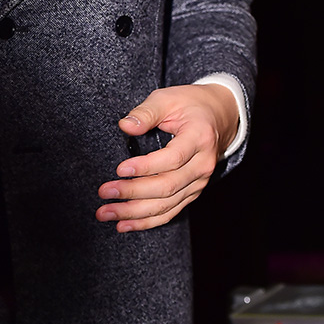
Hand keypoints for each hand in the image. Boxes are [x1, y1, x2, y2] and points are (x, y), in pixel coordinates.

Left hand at [95, 84, 238, 231]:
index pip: (172, 158)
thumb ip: (146, 112)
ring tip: (107, 214)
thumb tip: (125, 126)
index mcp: (199, 138)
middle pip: (168, 186)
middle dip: (133, 193)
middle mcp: (203, 164)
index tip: (120, 169)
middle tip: (105, 193)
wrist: (219, 116)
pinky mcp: (192, 192)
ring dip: (135, 213)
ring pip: (167, 204)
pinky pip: (171, 211)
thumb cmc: (190, 105)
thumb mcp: (168, 98)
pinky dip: (148, 221)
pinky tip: (125, 224)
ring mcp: (199, 182)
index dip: (146, 167)